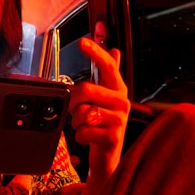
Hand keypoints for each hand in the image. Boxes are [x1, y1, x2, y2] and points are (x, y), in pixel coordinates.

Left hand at [69, 37, 130, 180]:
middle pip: (86, 89)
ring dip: (76, 121)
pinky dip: (80, 136)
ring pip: (83, 112)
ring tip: (85, 125)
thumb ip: (107, 73)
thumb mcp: (104, 96)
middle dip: (73, 102)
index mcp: (117, 88)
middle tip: (76, 110)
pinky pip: (84, 131)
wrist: (109, 153)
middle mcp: (121, 101)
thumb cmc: (102, 121)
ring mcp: (119, 119)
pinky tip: (89, 136)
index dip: (96, 52)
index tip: (82, 42)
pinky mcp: (113, 137)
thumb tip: (116, 49)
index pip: (108, 66)